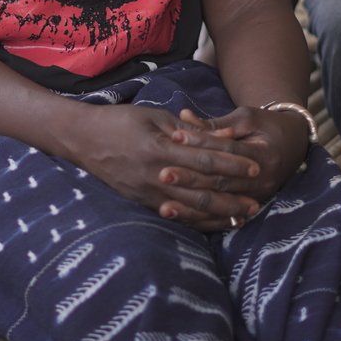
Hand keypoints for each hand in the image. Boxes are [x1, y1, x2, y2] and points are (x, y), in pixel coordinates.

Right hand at [60, 103, 262, 232]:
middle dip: (233, 196)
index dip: (233, 165)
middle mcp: (155, 176)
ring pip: (191, 209)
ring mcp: (147, 194)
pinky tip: (216, 223)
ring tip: (243, 217)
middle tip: (259, 200)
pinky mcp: (142, 203)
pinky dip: (198, 221)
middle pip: (203, 190)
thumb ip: (187, 130)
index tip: (255, 167)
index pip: (205, 160)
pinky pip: (176, 217)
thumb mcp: (154, 116)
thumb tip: (221, 136)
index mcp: (160, 150)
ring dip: (220, 214)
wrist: (82, 139)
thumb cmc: (120, 121)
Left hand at [159, 106, 309, 209]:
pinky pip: (223, 216)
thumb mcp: (245, 118)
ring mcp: (259, 197)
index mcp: (264, 154)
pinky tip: (180, 218)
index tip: (174, 136)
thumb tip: (184, 117)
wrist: (294, 145)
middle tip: (162, 174)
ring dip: (191, 206)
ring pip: (220, 203)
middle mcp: (264, 180)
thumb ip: (215, 124)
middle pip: (221, 182)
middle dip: (190, 178)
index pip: (227, 150)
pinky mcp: (251, 206)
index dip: (200, 142)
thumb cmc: (266, 125)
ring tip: (164, 205)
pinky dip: (201, 218)